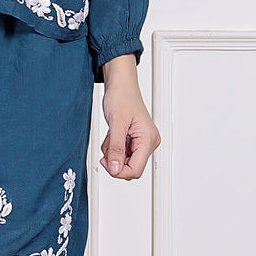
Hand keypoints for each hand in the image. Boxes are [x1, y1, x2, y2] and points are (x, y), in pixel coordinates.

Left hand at [98, 56, 159, 179]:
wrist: (120, 85)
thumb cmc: (122, 97)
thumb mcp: (116, 124)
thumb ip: (116, 149)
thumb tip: (114, 168)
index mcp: (148, 139)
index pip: (136, 169)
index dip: (119, 171)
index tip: (106, 163)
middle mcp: (148, 142)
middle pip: (131, 167)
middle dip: (115, 160)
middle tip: (106, 147)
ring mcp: (142, 142)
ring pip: (124, 161)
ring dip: (113, 153)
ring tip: (110, 136)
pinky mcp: (134, 140)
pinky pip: (122, 153)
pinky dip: (113, 147)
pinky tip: (112, 135)